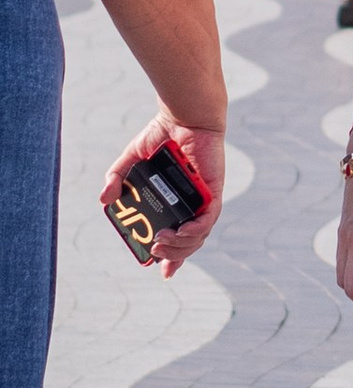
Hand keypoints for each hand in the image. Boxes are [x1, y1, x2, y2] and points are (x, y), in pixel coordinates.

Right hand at [99, 112, 224, 276]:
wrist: (184, 116)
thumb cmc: (162, 137)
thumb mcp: (132, 160)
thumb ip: (117, 179)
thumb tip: (104, 200)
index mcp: (174, 203)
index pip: (178, 237)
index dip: (173, 257)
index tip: (163, 271)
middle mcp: (191, 204)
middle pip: (188, 241)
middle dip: (173, 253)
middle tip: (154, 249)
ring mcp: (203, 199)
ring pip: (199, 234)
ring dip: (182, 245)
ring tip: (161, 242)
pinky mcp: (213, 190)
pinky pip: (210, 216)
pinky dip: (197, 228)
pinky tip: (183, 232)